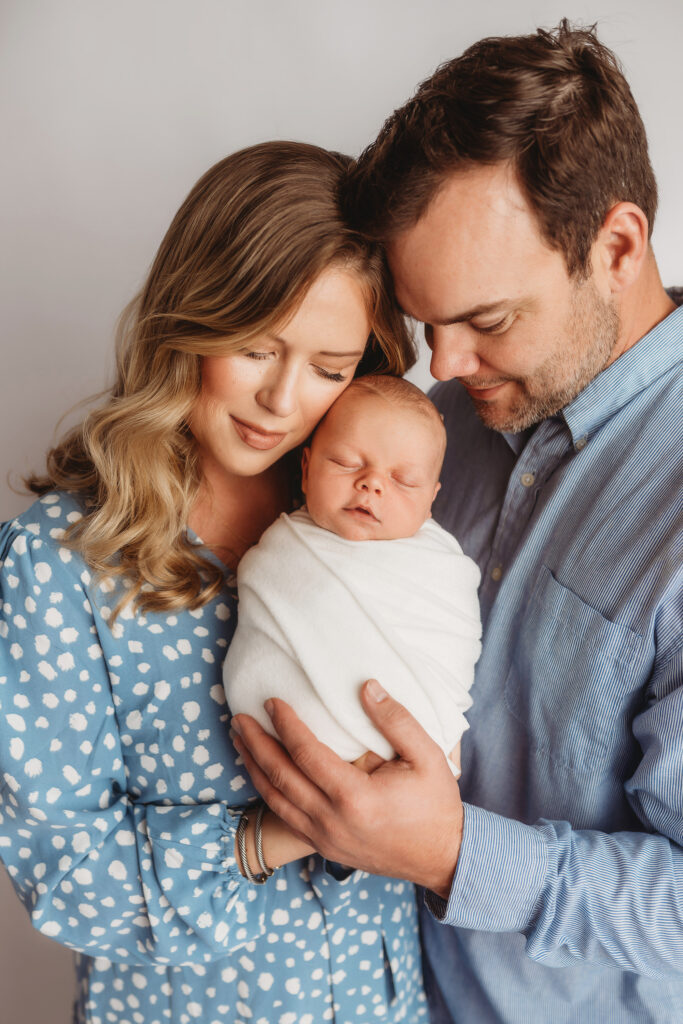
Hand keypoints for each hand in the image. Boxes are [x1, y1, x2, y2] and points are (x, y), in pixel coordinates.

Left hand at [231, 679, 463, 897]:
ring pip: (275, 800)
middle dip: (256, 744)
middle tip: (239, 718)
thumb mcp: (428, 756)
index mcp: (355, 797)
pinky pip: (285, 817)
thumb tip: (367, 687)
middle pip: (279, 777)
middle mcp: (332, 820)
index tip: (271, 701)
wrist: (443, 858)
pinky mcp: (324, 847)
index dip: (285, 724)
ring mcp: (325, 838)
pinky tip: (259, 774)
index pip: (306, 753)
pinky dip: (266, 793)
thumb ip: (397, 720)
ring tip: (239, 741)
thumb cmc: (436, 805)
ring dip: (253, 768)